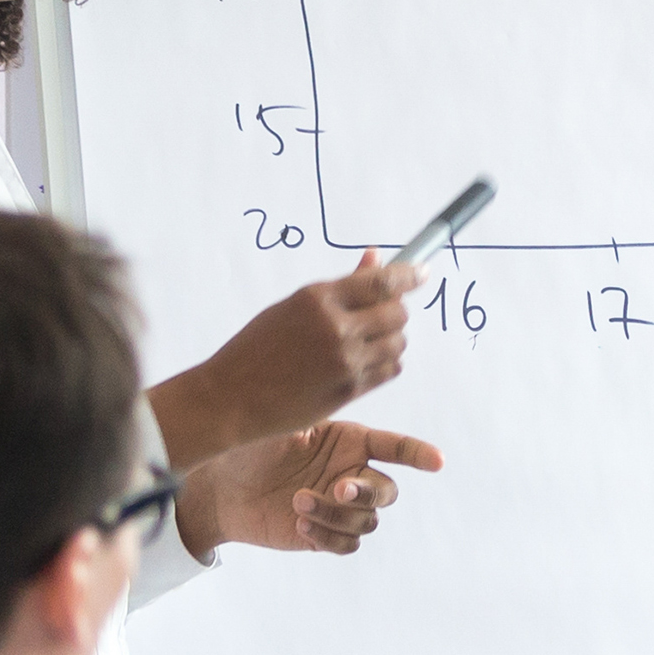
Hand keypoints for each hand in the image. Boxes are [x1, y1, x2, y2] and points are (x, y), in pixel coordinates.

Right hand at [151, 257, 417, 464]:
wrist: (231, 396)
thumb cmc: (257, 347)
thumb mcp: (293, 307)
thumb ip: (341, 287)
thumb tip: (376, 258)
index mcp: (318, 298)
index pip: (382, 281)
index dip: (409, 275)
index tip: (422, 272)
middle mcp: (335, 328)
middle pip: (397, 313)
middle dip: (395, 312)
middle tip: (381, 316)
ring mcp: (345, 361)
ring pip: (398, 344)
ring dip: (391, 340)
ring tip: (365, 342)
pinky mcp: (349, 391)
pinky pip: (389, 370)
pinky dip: (385, 364)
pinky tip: (364, 362)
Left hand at [177, 423, 441, 555]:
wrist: (222, 488)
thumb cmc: (249, 448)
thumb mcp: (278, 428)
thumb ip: (309, 428)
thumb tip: (328, 426)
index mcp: (348, 441)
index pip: (394, 448)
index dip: (418, 454)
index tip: (437, 462)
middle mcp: (351, 473)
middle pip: (387, 491)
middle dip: (367, 492)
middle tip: (338, 489)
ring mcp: (340, 507)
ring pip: (366, 520)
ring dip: (337, 515)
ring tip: (298, 502)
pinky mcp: (325, 534)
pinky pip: (347, 544)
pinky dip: (329, 537)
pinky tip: (300, 525)